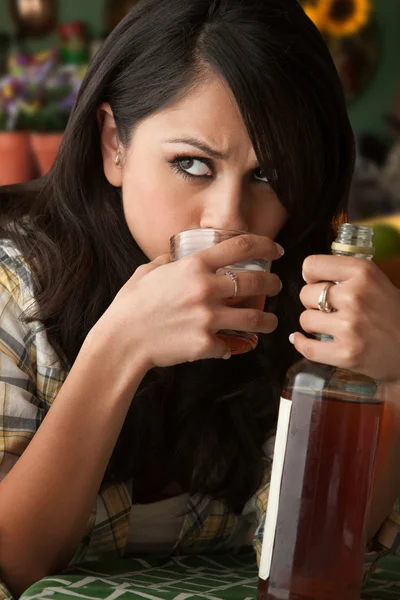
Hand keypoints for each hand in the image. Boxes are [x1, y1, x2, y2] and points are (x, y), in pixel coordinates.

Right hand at [99, 234, 282, 369]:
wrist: (121, 341)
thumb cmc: (131, 305)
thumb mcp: (147, 272)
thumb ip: (168, 261)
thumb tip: (176, 255)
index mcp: (193, 266)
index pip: (241, 246)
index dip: (265, 244)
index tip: (276, 249)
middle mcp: (205, 289)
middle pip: (257, 282)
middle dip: (274, 284)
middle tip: (276, 286)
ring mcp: (208, 318)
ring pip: (255, 319)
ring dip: (268, 321)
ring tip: (269, 322)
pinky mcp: (206, 344)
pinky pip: (230, 346)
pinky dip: (231, 347)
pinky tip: (230, 346)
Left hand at [290, 255, 399, 381]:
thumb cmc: (393, 313)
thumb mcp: (377, 282)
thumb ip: (347, 276)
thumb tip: (309, 275)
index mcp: (363, 273)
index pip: (312, 265)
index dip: (310, 275)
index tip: (315, 282)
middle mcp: (355, 297)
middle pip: (306, 294)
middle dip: (312, 302)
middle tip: (327, 309)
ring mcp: (350, 327)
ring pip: (305, 319)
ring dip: (312, 323)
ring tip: (327, 325)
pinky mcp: (346, 354)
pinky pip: (308, 348)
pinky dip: (301, 344)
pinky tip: (302, 339)